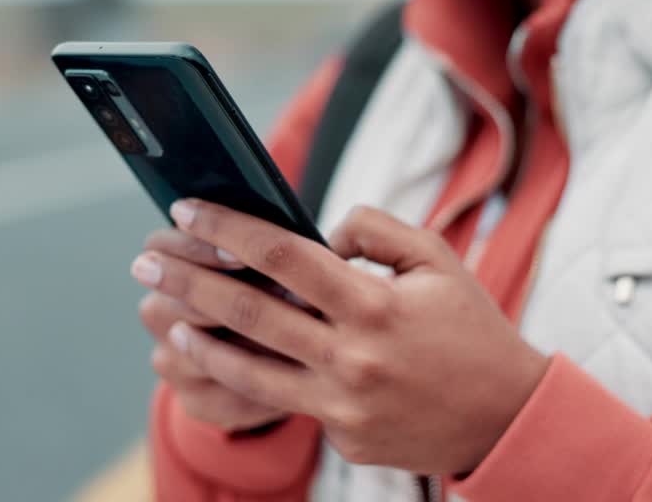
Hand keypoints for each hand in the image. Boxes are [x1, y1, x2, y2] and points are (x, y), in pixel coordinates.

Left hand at [130, 200, 550, 475]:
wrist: (505, 417)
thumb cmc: (471, 329)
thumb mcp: (438, 261)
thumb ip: (375, 232)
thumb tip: (318, 236)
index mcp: (374, 305)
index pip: (282, 256)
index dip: (228, 229)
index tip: (187, 212)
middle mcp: (351, 359)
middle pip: (247, 313)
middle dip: (187, 282)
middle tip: (145, 262)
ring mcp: (343, 407)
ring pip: (248, 371)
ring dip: (197, 341)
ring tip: (164, 319)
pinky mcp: (343, 439)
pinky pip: (289, 402)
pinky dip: (254, 378)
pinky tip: (225, 360)